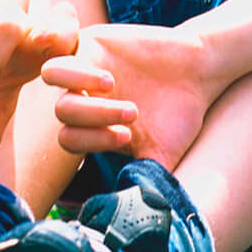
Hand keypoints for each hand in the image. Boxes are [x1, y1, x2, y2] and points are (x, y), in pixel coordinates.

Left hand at [41, 23, 221, 167]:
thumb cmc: (180, 115)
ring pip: (53, 77)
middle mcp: (83, 98)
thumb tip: (125, 209)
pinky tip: (105, 72)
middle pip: (63, 110)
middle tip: (132, 112)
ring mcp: (84, 67)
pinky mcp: (90, 41)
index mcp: (93, 127)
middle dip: (95, 115)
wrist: (199, 69)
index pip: (69, 139)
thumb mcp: (163, 154)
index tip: (126, 138)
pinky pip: (61, 46)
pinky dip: (71, 58)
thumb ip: (141, 180)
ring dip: (79, 85)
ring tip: (111, 85)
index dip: (92, 141)